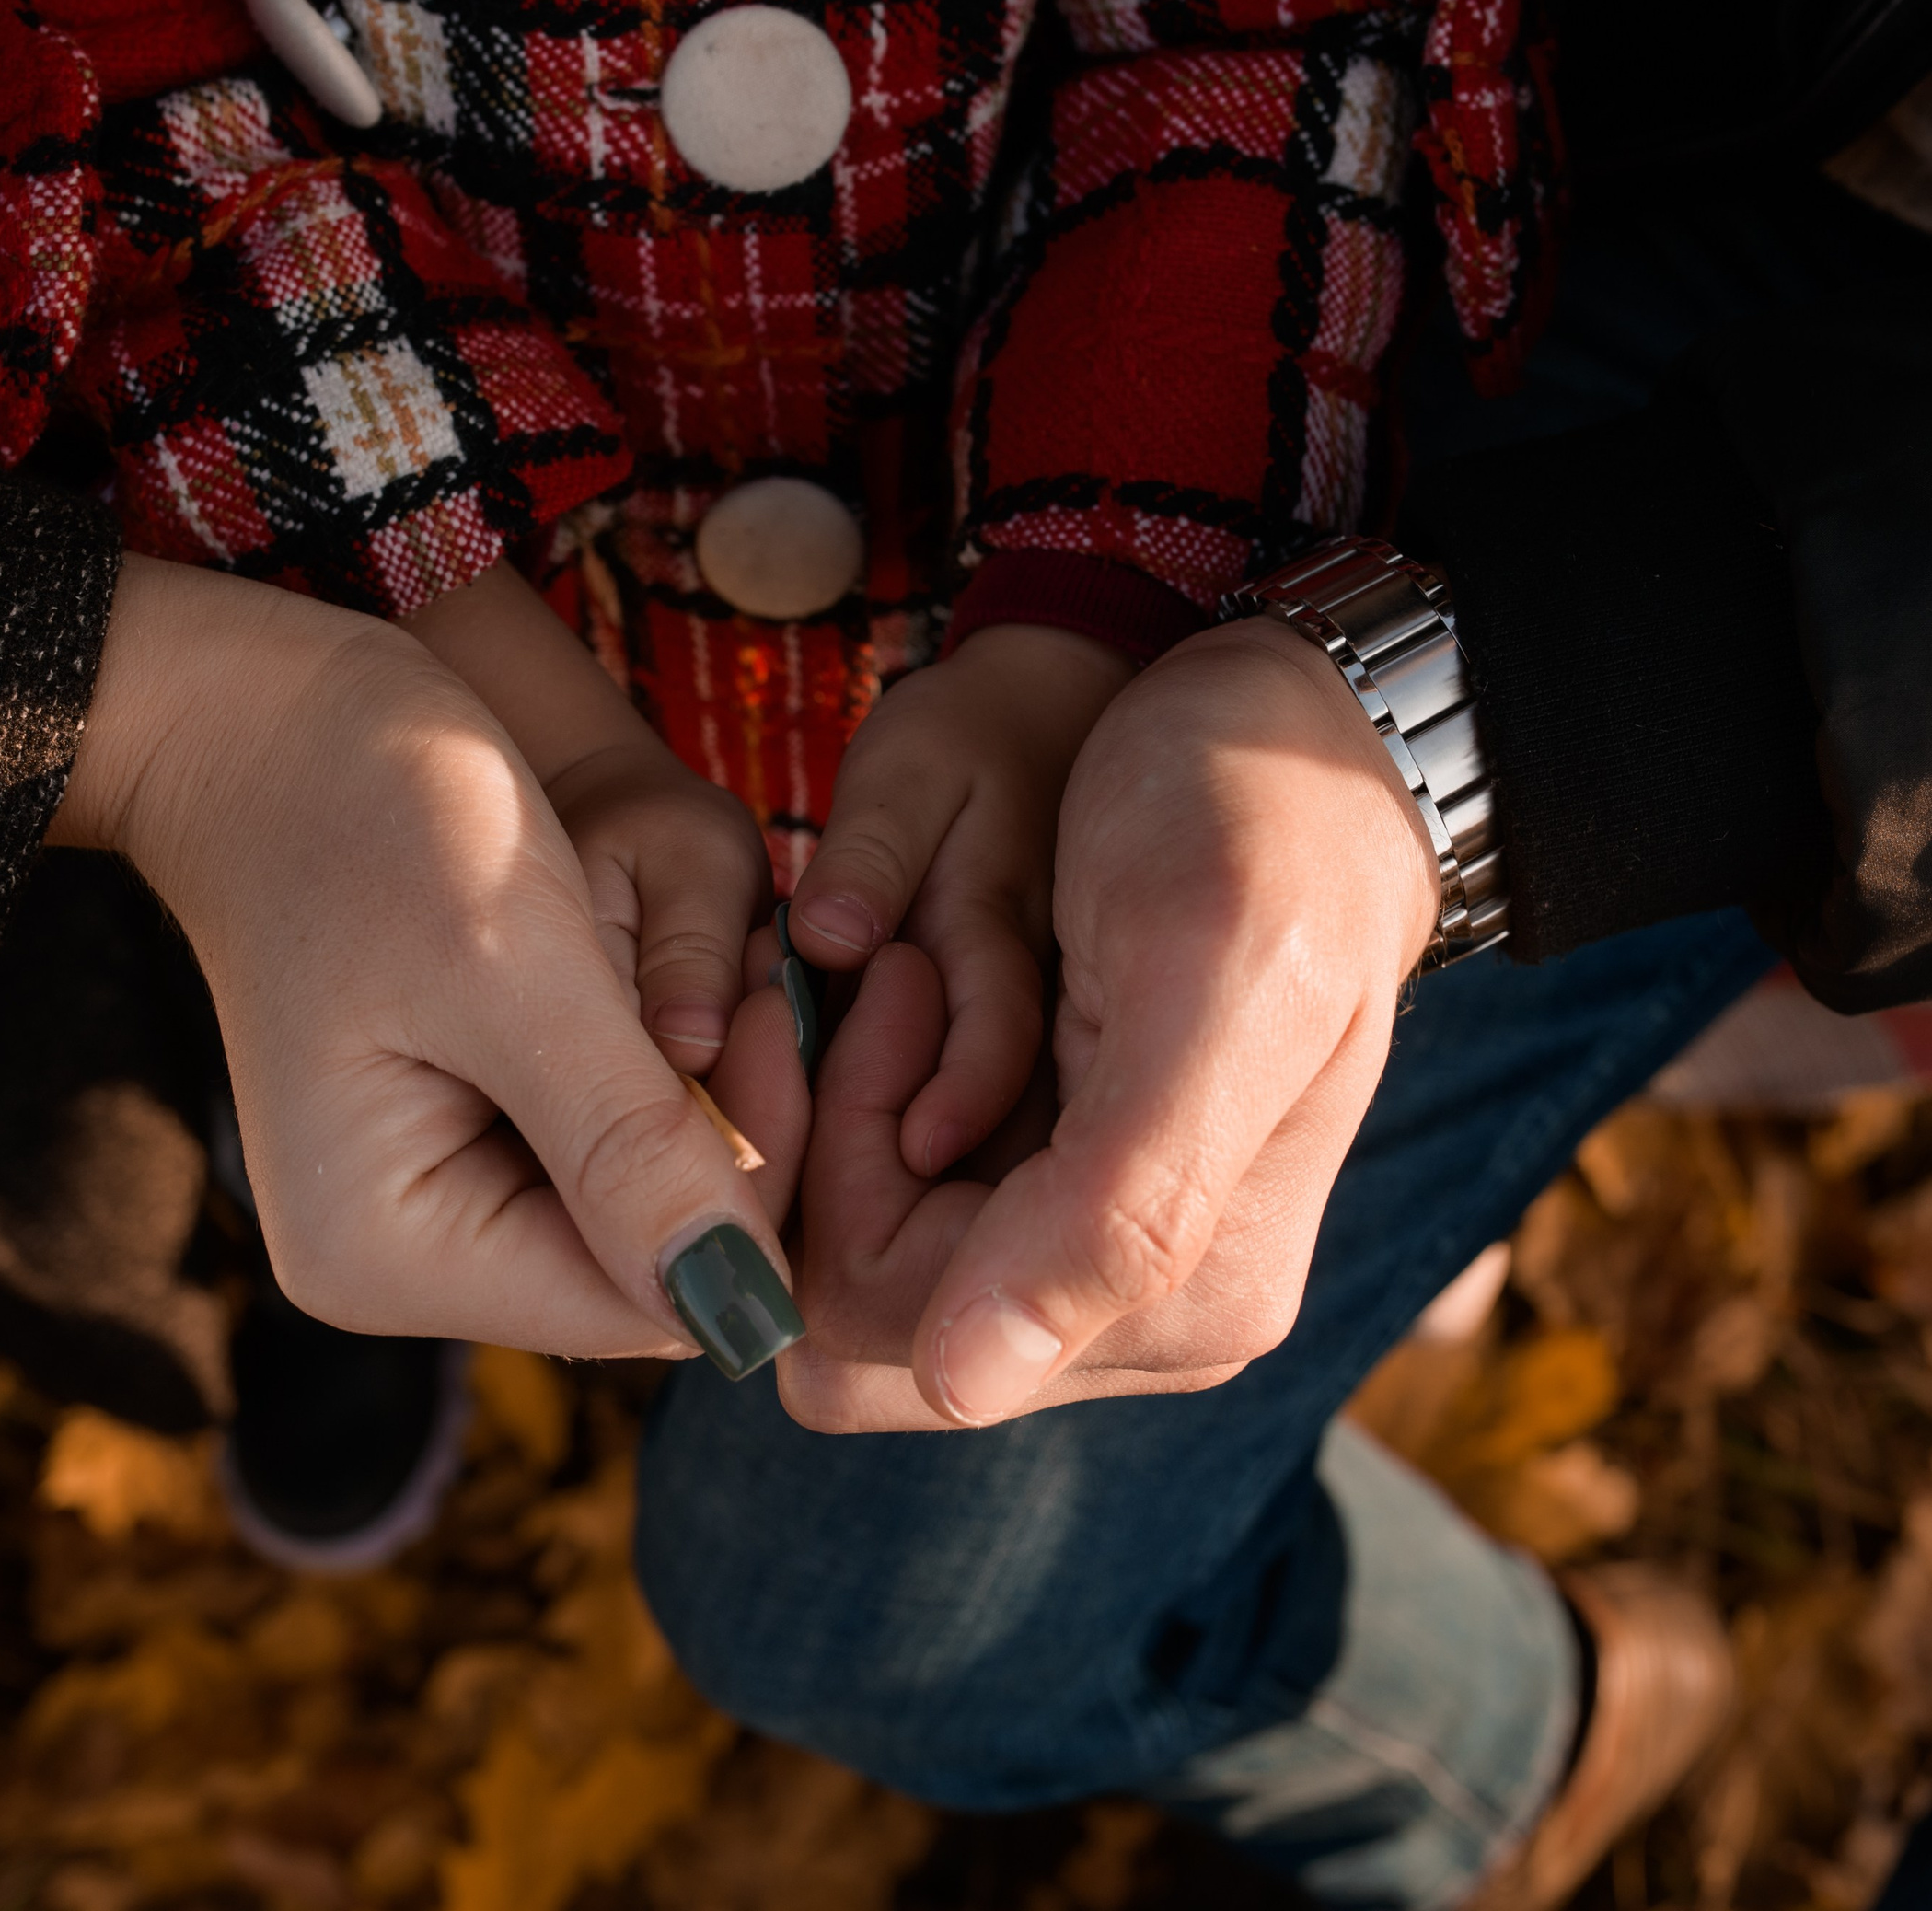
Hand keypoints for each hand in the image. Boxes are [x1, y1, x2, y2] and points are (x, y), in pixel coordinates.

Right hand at [51, 554, 798, 1366]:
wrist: (266, 715)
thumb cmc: (366, 810)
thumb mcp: (513, 965)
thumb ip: (627, 1142)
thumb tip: (750, 1318)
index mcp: (385, 1251)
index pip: (644, 1303)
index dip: (748, 1187)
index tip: (775, 1020)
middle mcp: (400, 1259)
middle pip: (646, 1260)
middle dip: (727, 1132)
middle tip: (760, 978)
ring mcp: (427, 1202)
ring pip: (643, 1197)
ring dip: (701, 1090)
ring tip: (713, 964)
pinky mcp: (460, 1139)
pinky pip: (607, 1141)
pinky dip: (659, 1066)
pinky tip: (660, 972)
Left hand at [779, 616, 1438, 1430]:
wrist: (1307, 749)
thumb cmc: (1263, 824)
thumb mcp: (1201, 973)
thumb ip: (1115, 1199)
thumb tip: (965, 1382)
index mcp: (1187, 1298)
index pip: (894, 1316)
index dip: (845, 1160)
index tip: (898, 979)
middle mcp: (1135, 1316)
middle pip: (858, 1320)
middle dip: (824, 1152)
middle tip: (879, 977)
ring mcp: (1089, 1264)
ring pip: (856, 1267)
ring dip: (839, 1117)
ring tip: (902, 971)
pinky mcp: (1054, 1199)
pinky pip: (893, 1205)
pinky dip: (867, 1097)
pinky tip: (915, 985)